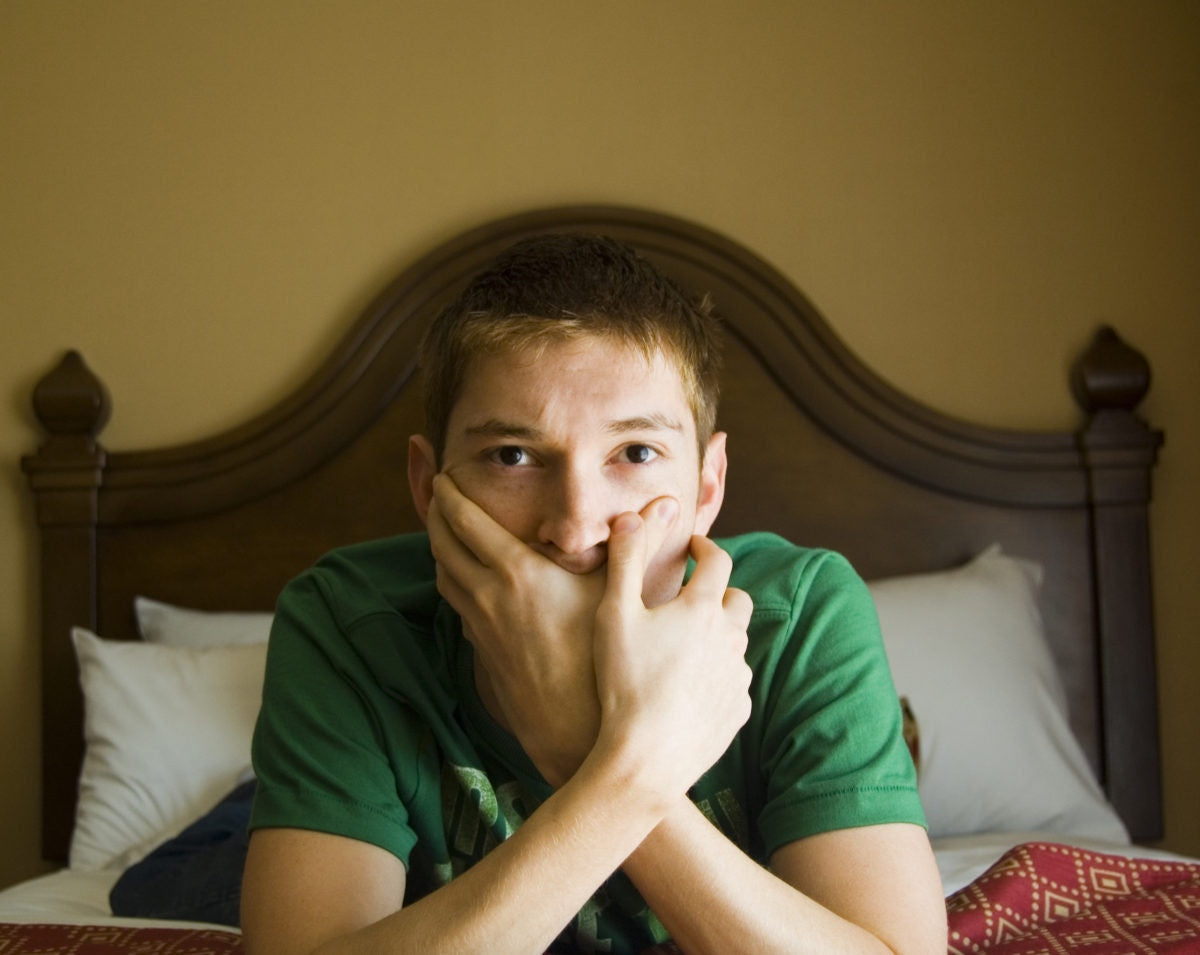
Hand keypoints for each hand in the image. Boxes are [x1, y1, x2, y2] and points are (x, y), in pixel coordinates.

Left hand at [427, 474, 679, 784]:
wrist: (575, 735)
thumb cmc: (604, 664)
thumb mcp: (623, 596)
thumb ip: (637, 544)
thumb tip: (665, 503)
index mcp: (516, 573)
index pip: (464, 521)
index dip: (450, 494)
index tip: (444, 474)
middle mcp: (488, 597)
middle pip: (442, 545)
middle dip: (436, 514)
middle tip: (437, 493)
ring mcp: (481, 628)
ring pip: (444, 577)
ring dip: (440, 549)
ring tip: (447, 530)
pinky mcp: (484, 653)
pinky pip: (457, 606)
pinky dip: (454, 582)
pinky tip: (470, 582)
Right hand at [592, 513, 753, 800]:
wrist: (645, 760)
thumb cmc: (623, 683)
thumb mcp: (614, 614)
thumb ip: (626, 558)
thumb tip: (634, 514)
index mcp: (701, 608)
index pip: (717, 560)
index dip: (705, 547)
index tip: (692, 546)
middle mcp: (730, 638)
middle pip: (738, 599)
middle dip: (718, 590)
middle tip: (691, 596)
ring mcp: (738, 677)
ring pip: (737, 642)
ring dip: (718, 634)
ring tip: (684, 645)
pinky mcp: (738, 711)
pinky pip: (734, 682)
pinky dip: (718, 674)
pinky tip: (689, 686)